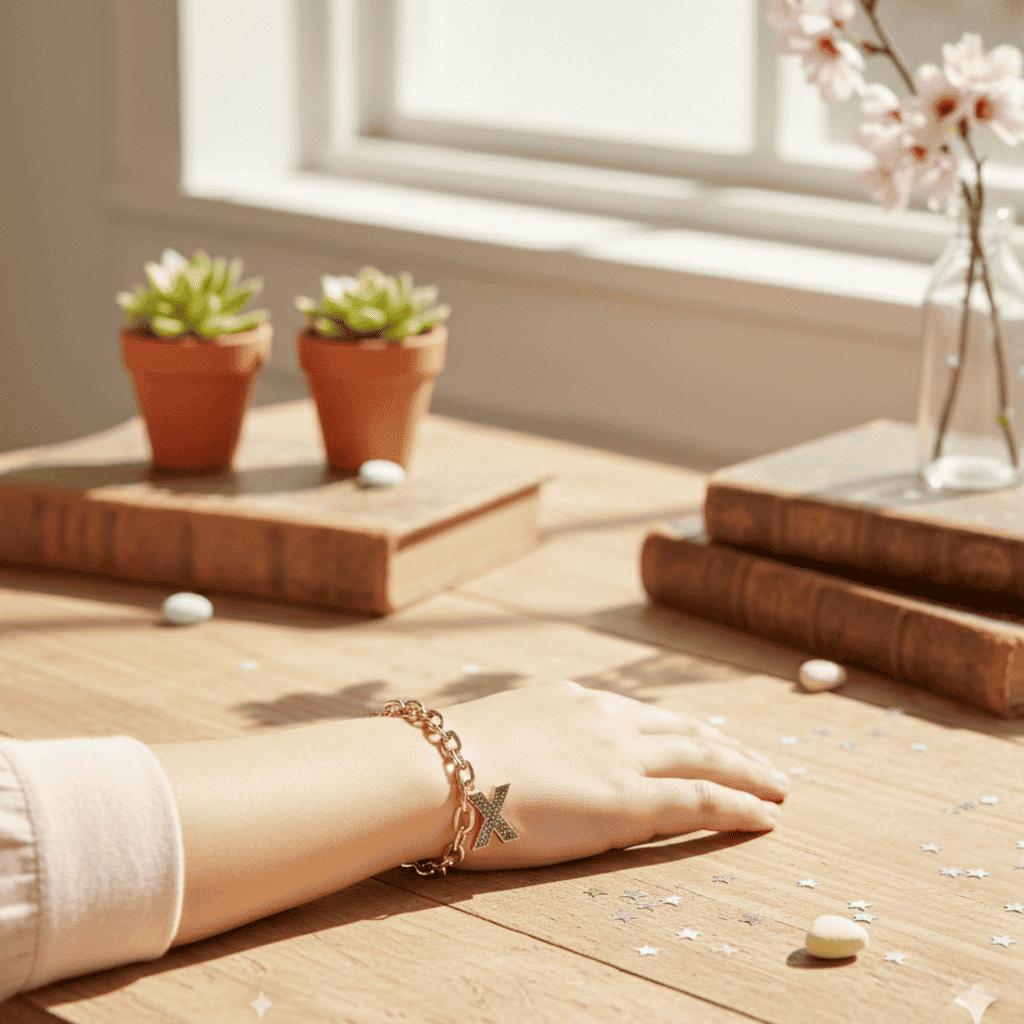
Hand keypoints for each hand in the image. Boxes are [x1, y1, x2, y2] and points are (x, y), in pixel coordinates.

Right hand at [441, 680, 787, 870]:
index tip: (704, 740)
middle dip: (728, 747)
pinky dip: (740, 807)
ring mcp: (620, 757)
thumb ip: (521, 740)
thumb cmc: (442, 762)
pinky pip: (701, 801)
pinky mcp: (627, 802)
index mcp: (573, 700)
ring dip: (748, 774)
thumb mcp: (490, 734)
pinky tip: (766, 818)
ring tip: (778, 789)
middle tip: (760, 763)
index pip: (643, 716)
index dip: (680, 731)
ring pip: (705, 760)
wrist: (436, 771)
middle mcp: (606, 719)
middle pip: (685, 731)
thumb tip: (512, 758)